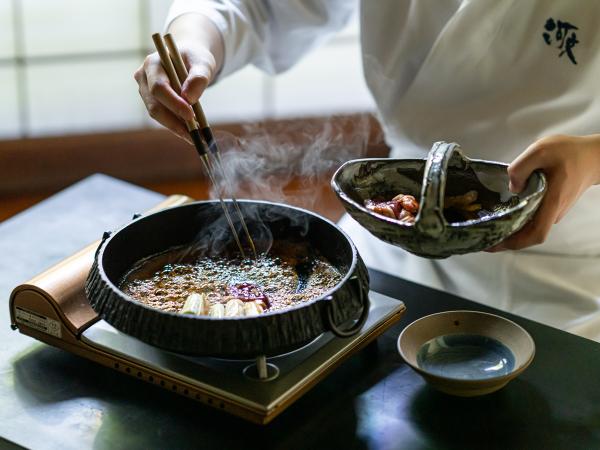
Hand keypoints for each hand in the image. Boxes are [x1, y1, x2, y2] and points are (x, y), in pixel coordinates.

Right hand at [133, 15, 223, 142]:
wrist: (190, 59)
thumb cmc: (196, 58)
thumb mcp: (203, 63)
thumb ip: (199, 78)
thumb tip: (190, 98)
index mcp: (153, 63)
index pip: (158, 87)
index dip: (174, 103)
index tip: (191, 115)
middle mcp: (144, 77)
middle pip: (154, 105)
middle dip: (174, 122)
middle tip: (195, 134)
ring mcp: (145, 90)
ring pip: (157, 114)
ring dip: (176, 127)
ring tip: (197, 136)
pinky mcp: (151, 101)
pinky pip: (162, 117)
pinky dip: (177, 126)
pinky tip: (192, 133)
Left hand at [488, 134, 599, 250]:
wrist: (592, 157)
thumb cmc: (569, 152)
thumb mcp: (541, 150)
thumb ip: (521, 167)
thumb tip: (510, 188)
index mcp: (552, 202)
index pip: (536, 233)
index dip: (514, 242)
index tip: (493, 243)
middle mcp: (553, 213)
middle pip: (528, 235)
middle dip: (504, 239)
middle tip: (479, 236)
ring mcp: (552, 212)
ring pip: (528, 228)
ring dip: (508, 230)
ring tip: (485, 227)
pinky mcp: (549, 208)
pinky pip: (531, 219)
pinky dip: (515, 221)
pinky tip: (499, 215)